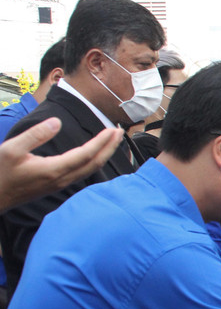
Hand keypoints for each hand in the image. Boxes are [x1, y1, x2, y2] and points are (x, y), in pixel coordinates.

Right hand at [0, 118, 123, 213]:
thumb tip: (57, 122)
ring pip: (90, 170)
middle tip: (121, 133)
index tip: (112, 130)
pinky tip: (96, 155)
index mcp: (53, 170)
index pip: (86, 154)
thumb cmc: (0, 173)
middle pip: (94, 163)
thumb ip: (36, 135)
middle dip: (110, 148)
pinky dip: (94, 162)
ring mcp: (60, 184)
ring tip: (113, 141)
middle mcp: (62, 179)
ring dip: (104, 154)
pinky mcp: (57, 185)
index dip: (101, 142)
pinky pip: (82, 173)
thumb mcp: (12, 149)